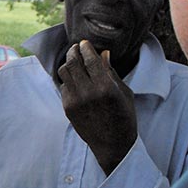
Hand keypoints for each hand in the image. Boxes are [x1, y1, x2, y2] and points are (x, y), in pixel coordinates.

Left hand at [57, 40, 136, 174]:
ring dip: (68, 64)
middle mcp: (87, 93)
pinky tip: (76, 79)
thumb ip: (111, 72)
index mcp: (105, 87)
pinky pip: (63, 86)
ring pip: (64, 72)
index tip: (85, 43)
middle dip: (73, 52)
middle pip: (72, 62)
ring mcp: (75, 101)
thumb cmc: (124, 117)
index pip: (89, 59)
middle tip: (76, 48)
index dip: (85, 48)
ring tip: (75, 62)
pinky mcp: (67, 108)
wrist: (113, 144)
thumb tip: (103, 53)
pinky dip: (68, 79)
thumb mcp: (124, 92)